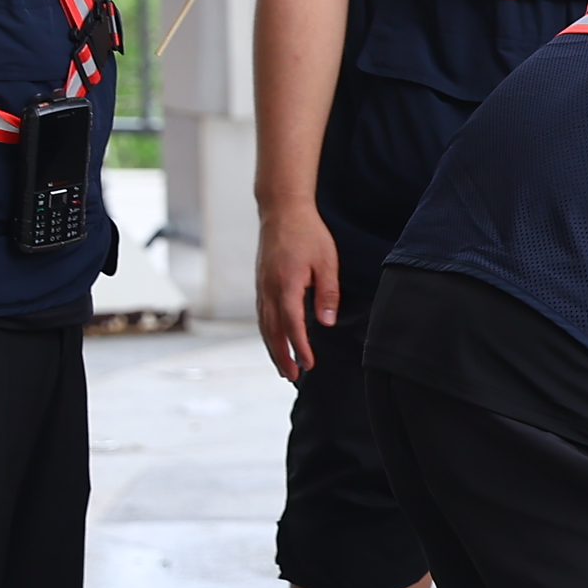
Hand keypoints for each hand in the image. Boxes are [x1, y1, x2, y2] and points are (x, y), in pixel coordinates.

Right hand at [256, 204, 339, 382]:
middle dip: (281, 356)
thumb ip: (327, 293)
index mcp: (286, 285)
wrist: (282, 210)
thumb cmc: (308, 234)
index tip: (308, 365)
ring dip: (272, 348)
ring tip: (283, 368)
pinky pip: (261, 314)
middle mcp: (268, 289)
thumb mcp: (326, 262)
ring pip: (263, 325)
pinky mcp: (260, 283)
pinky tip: (274, 342)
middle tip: (292, 377)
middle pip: (272, 331)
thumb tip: (326, 323)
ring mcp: (261, 287)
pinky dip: (266, 332)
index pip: (292, 325)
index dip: (299, 347)